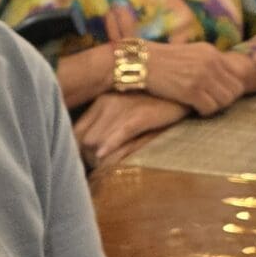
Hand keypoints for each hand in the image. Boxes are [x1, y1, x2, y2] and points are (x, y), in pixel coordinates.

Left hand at [73, 91, 189, 169]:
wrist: (179, 87)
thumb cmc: (153, 103)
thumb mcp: (125, 108)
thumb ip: (107, 123)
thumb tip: (92, 147)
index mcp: (101, 102)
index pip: (76, 132)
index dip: (78, 150)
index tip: (85, 161)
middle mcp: (106, 103)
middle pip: (84, 140)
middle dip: (87, 157)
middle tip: (97, 169)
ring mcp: (123, 108)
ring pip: (97, 140)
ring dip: (98, 158)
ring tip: (105, 168)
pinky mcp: (141, 115)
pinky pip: (120, 134)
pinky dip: (111, 146)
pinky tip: (105, 156)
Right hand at [141, 40, 255, 116]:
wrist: (139, 62)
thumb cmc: (161, 60)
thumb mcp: (190, 53)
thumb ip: (208, 62)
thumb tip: (223, 78)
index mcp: (212, 52)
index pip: (238, 75)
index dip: (231, 88)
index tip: (219, 94)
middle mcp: (211, 62)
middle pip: (235, 90)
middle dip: (225, 99)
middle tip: (211, 103)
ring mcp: (202, 75)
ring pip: (225, 101)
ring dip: (215, 107)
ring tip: (202, 106)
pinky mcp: (191, 89)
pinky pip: (210, 108)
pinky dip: (204, 112)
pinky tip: (194, 109)